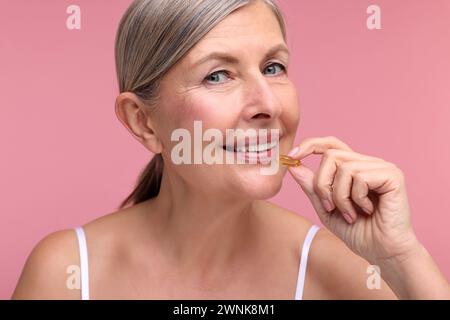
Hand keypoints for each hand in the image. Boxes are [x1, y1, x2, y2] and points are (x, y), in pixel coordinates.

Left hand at [287, 136, 419, 264]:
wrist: (383, 252)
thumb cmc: (358, 232)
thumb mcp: (326, 208)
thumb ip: (312, 186)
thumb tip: (293, 165)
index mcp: (354, 168)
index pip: (331, 145)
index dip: (310, 145)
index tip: (291, 157)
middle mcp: (368, 163)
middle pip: (331, 155)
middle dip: (322, 184)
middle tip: (330, 207)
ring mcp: (381, 167)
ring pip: (344, 168)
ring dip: (340, 197)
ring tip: (351, 214)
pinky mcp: (392, 175)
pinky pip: (360, 177)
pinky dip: (356, 198)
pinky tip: (367, 210)